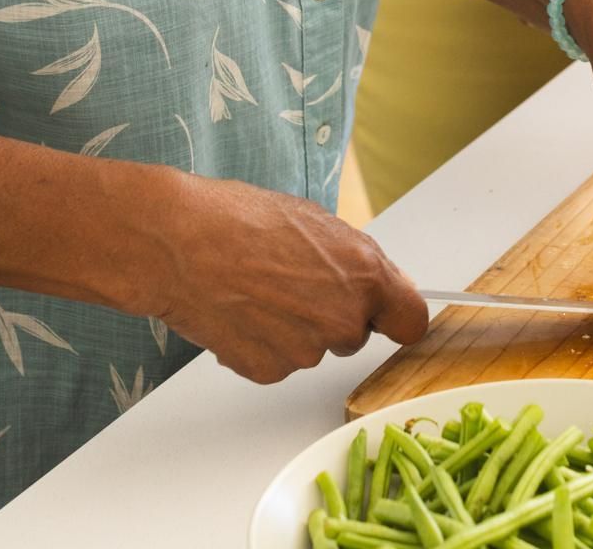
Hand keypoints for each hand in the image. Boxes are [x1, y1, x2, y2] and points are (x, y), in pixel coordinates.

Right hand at [141, 174, 428, 383]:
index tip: (386, 314)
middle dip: (334, 313)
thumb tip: (375, 281)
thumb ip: (355, 260)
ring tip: (258, 288)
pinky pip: (277, 361)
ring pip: (313, 346)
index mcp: (365, 275)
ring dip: (294, 327)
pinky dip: (262, 343)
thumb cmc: (242, 219)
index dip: (396, 315)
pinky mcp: (268, 372)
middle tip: (294, 281)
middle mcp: (343, 320)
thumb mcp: (316, 221)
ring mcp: (305, 352)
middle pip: (355, 333)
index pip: (411, 320)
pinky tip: (240, 309)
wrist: (181, 243)